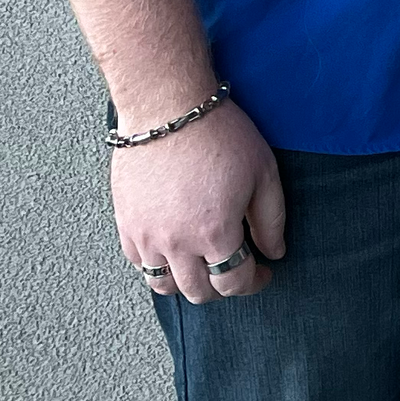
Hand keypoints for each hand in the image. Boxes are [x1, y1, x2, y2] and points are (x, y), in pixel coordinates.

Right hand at [113, 98, 284, 302]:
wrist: (168, 108)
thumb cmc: (221, 135)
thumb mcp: (263, 173)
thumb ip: (271, 220)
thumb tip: (274, 253)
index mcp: (215, 233)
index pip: (234, 282)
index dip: (254, 283)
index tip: (263, 273)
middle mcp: (176, 243)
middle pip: (198, 291)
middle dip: (222, 287)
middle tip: (235, 270)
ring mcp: (146, 237)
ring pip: (164, 286)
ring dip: (187, 283)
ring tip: (203, 266)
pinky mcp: (125, 224)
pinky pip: (138, 265)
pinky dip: (157, 268)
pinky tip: (175, 252)